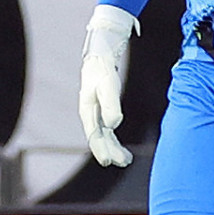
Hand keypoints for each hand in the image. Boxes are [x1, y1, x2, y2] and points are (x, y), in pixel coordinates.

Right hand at [78, 4, 138, 166]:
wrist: (100, 52)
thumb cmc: (102, 68)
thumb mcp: (108, 85)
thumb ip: (111, 105)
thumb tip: (114, 125)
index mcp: (87, 109)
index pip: (94, 134)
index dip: (102, 149)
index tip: (110, 161)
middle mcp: (90, 112)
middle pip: (99, 137)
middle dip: (110, 151)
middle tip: (123, 162)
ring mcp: (95, 111)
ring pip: (103, 134)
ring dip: (113, 147)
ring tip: (126, 159)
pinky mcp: (102, 107)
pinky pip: (106, 128)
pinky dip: (113, 138)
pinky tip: (120, 144)